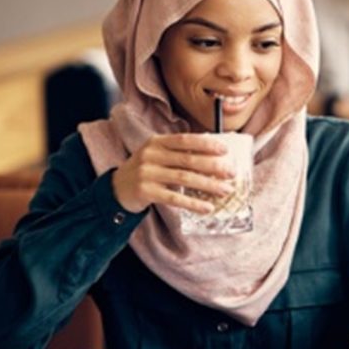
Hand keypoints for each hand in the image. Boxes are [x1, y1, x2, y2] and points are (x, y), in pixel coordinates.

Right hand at [111, 133, 235, 213]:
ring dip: (208, 185)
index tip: (225, 150)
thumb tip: (214, 152)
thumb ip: (179, 153)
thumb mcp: (157, 156)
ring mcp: (147, 173)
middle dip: (213, 167)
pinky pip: (174, 198)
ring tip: (226, 191)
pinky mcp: (146, 192)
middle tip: (232, 173)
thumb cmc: (145, 171)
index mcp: (156, 142)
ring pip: (184, 179)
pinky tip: (207, 207)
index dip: (206, 144)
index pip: (185, 140)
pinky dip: (193, 203)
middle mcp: (150, 155)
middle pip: (188, 160)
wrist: (116, 189)